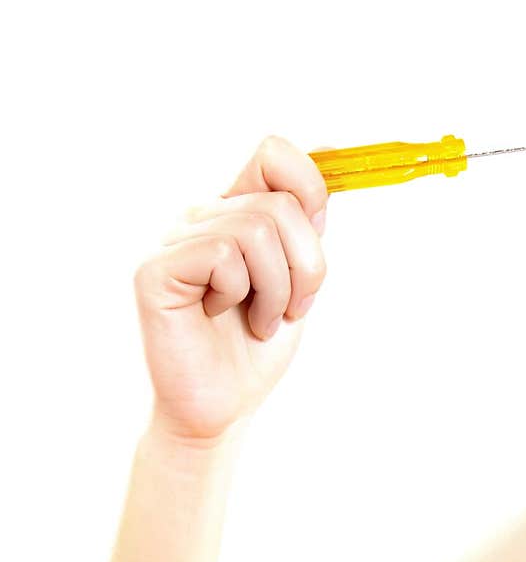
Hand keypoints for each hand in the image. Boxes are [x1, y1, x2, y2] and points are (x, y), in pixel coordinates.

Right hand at [133, 135, 328, 442]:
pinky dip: (239, 293)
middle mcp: (202, 217)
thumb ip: (306, 225)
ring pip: (257, 228)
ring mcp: (175, 240)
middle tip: (291, 309)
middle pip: (281, 202)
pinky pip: (223, 254)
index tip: (320, 234)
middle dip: (306, 267)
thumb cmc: (255, 348)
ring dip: (276, 289)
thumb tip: (332, 157)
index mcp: (236, 212)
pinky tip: (219, 317)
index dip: (310, 184)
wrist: (222, 408)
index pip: (274, 154)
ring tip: (258, 319)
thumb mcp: (297, 280)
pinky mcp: (156, 270)